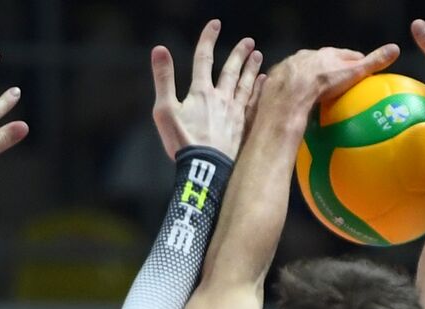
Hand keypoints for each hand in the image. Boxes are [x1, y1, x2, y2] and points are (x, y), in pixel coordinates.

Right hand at [150, 20, 263, 160]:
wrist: (205, 168)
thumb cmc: (182, 142)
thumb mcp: (165, 110)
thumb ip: (163, 78)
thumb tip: (159, 49)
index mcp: (200, 92)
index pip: (203, 58)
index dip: (208, 39)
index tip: (215, 25)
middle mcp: (221, 98)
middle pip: (231, 70)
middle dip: (239, 53)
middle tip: (249, 41)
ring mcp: (235, 113)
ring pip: (246, 85)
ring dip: (251, 69)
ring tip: (258, 56)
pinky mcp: (243, 127)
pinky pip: (254, 103)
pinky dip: (259, 90)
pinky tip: (264, 83)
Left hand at [266, 44, 400, 106]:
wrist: (291, 89)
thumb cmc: (324, 81)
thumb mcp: (352, 72)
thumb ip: (373, 62)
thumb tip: (395, 48)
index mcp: (330, 54)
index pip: (348, 55)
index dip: (356, 61)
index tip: (362, 69)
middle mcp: (310, 55)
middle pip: (326, 61)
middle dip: (333, 68)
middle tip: (341, 81)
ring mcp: (293, 65)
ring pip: (306, 69)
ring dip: (312, 77)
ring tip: (319, 91)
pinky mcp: (279, 77)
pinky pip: (291, 81)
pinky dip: (296, 87)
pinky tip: (299, 97)